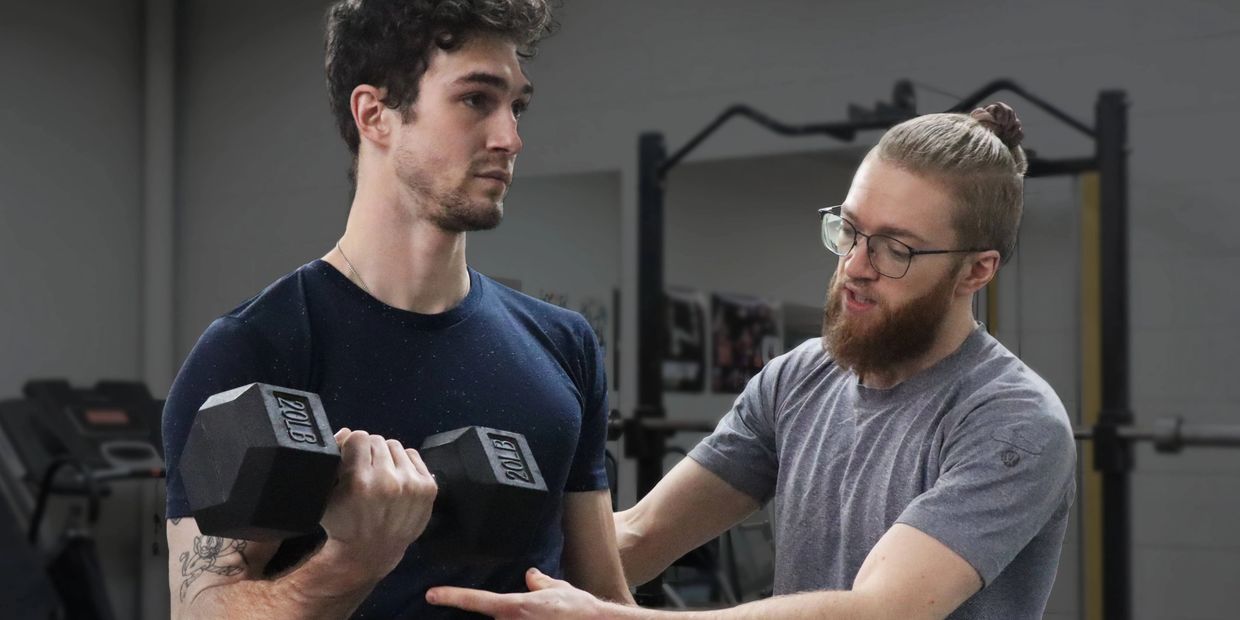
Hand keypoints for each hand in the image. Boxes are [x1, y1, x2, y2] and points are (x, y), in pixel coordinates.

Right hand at [319, 428, 437, 578]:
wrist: (372, 552)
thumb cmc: (345, 523)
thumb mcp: (328, 495)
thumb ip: (335, 460)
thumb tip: (346, 432)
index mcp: (360, 481)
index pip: (358, 437)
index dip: (351, 445)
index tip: (350, 456)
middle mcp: (388, 481)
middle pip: (377, 440)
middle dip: (368, 452)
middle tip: (365, 469)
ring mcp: (411, 484)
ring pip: (395, 446)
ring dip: (386, 456)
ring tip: (381, 475)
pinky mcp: (428, 487)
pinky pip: (413, 455)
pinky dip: (403, 463)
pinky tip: (396, 479)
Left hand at [426, 568, 612, 618]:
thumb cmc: (579, 609)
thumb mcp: (558, 589)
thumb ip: (540, 582)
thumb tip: (530, 576)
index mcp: (515, 607)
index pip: (476, 600)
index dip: (451, 597)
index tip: (432, 594)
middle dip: (492, 615)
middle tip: (495, 607)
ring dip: (511, 618)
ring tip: (533, 611)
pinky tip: (535, 618)